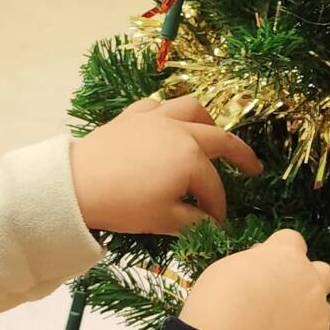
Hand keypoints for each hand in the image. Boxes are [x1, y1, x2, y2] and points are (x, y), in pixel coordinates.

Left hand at [70, 94, 259, 234]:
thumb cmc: (122, 204)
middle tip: (253, 169)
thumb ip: (194, 221)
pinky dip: (170, 113)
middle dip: (240, 156)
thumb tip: (210, 224)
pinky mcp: (133, 115)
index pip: (214, 187)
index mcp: (192, 158)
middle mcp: (181, 131)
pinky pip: (159, 106)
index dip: (218, 208)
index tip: (218, 223)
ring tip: (213, 136)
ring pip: (193, 110)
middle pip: (219, 141)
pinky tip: (170, 125)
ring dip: (209, 123)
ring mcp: (156, 118)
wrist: (76, 185)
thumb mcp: (164, 219)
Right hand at [183, 230, 329, 329]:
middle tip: (281, 299)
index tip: (264, 268)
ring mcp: (320, 315)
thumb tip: (262, 264)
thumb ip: (253, 264)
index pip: (292, 241)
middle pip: (322, 272)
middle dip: (307, 281)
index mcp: (286, 255)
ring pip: (324, 311)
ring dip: (307, 318)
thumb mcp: (226, 269)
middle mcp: (310, 281)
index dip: (279, 254)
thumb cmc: (214, 305)